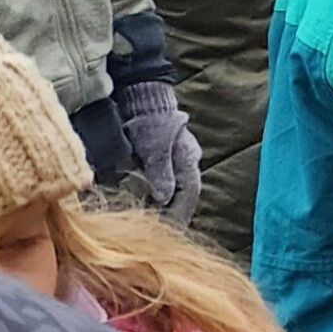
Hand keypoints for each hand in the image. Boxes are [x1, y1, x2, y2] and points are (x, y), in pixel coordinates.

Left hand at [119, 79, 199, 219]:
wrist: (143, 98)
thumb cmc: (149, 120)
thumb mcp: (154, 147)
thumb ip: (160, 172)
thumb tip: (165, 197)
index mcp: (188, 159)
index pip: (188, 193)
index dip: (180, 213)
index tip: (167, 231)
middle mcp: (186, 161)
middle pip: (184, 194)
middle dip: (175, 214)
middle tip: (161, 233)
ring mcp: (177, 159)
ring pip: (176, 189)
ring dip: (168, 206)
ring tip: (156, 224)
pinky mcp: (164, 159)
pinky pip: (166, 183)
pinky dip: (160, 197)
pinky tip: (150, 205)